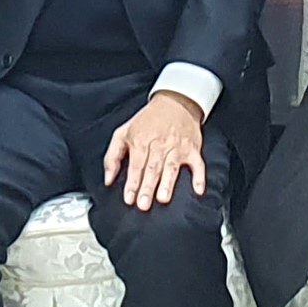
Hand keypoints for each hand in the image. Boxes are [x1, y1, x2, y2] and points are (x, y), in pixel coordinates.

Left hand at [103, 88, 208, 208]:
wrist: (175, 102)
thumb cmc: (147, 121)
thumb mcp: (123, 132)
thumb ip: (112, 156)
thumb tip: (108, 179)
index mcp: (140, 141)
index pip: (136, 165)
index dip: (132, 182)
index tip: (129, 198)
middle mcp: (159, 144)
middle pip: (152, 168)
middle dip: (147, 187)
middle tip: (143, 204)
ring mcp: (177, 147)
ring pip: (172, 167)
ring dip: (168, 183)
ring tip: (163, 198)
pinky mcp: (192, 149)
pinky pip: (197, 164)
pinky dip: (199, 177)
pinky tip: (198, 190)